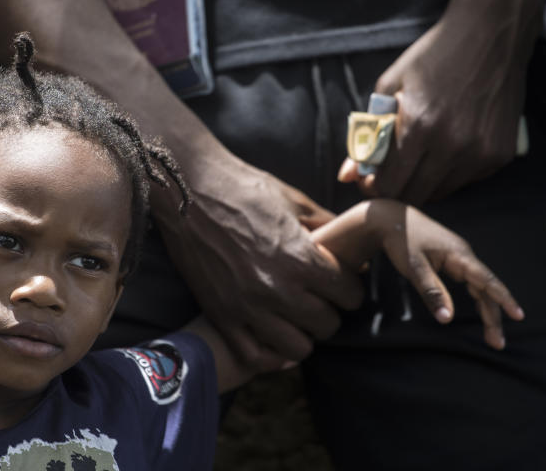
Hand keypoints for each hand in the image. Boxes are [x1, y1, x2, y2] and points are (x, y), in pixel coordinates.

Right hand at [152, 156, 363, 369]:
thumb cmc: (243, 188)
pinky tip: (273, 334)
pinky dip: (270, 353)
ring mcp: (247, 307)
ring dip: (302, 333)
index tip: (342, 280)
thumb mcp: (294, 201)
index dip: (350, 287)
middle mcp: (276, 288)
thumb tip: (358, 251)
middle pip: (327, 324)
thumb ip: (329, 227)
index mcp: (300, 258)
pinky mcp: (221, 315)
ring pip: (297, 348)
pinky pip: (255, 356)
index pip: (349, 294)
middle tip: (320, 296)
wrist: (187, 189)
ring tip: (296, 316)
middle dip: (330, 309)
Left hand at [311, 199, 523, 349]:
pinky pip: (471, 282)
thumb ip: (432, 292)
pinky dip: (478, 298)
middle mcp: (464, 255)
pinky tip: (482, 312)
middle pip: (486, 288)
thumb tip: (447, 319)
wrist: (390, 218)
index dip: (503, 298)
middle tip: (497, 343)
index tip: (518, 315)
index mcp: (459, 255)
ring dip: (487, 309)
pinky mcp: (452, 260)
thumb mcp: (414, 267)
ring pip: (480, 287)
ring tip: (491, 335)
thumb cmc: (401, 240)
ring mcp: (459, 257)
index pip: (487, 280)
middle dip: (493, 315)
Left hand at [339, 8, 530, 203]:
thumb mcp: (390, 87)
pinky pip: (466, 181)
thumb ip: (367, 135)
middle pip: (413, 198)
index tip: (369, 178)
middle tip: (389, 173)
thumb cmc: (434, 56)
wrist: (491, 33)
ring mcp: (480, 153)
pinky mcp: (499, 155)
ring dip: (422, 182)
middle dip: (394, 191)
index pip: (388, 186)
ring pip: (440, 193)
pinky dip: (451, 173)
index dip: (372, 188)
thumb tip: (346, 175)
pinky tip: (449, 146)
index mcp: (419, 126)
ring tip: (420, 155)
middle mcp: (452, 145)